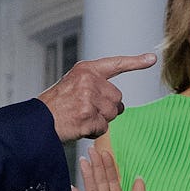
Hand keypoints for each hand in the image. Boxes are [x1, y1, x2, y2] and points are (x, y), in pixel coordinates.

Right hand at [38, 54, 155, 141]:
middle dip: (106, 108)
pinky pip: (104, 128)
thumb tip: (118, 103)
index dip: (135, 62)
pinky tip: (79, 127)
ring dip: (100, 120)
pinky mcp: (88, 115)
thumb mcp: (73, 84)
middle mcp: (89, 81)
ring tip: (80, 118)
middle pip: (117, 98)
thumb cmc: (55, 105)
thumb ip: (94, 86)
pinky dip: (94, 132)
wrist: (38, 121)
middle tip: (85, 110)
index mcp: (86, 70)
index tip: (152, 59)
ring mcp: (89, 98)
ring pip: (112, 114)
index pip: (116, 64)